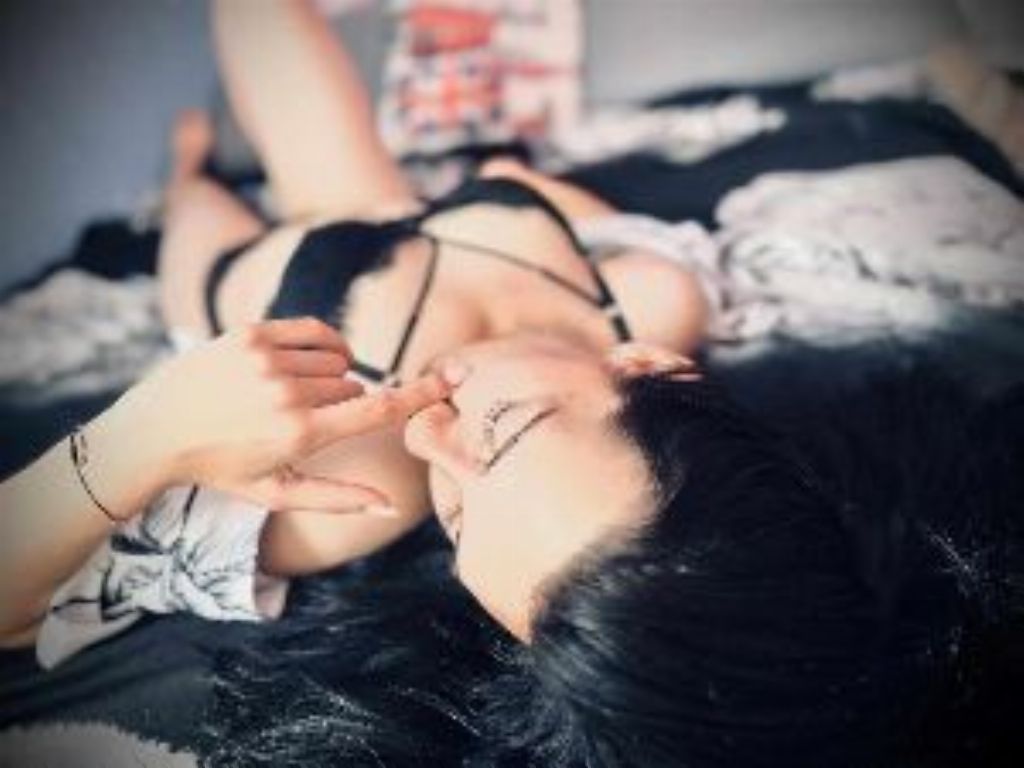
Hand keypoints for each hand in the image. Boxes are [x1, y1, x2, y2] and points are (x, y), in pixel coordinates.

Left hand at [115, 317, 452, 512]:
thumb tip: (391, 506)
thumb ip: (339, 499)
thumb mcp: (279, 492)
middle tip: (300, 420)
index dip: (419, 394)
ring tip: (290, 395)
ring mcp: (268, 359)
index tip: (452, 377)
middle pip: (351, 386)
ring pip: (336, 359)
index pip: (375, 409)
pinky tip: (306, 362)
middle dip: (340, 402)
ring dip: (327, 375)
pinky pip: (316, 331)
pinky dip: (322, 345)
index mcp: (301, 434)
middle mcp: (287, 393)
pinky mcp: (252, 333)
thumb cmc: (223, 467)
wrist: (156, 430)